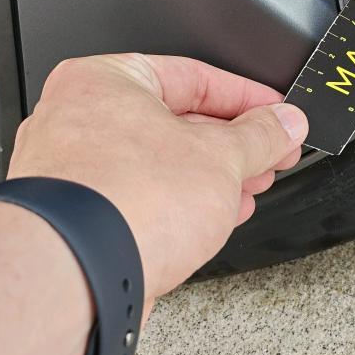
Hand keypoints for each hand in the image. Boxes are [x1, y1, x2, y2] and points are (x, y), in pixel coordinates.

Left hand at [7, 53, 306, 306]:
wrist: (74, 278)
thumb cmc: (122, 203)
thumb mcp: (220, 158)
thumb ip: (260, 136)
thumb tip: (283, 124)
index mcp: (104, 81)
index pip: (193, 76)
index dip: (247, 98)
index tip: (277, 115)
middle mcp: (77, 118)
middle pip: (176, 121)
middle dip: (233, 143)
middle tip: (272, 152)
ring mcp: (72, 172)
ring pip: (159, 162)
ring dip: (213, 176)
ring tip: (251, 187)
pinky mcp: (78, 219)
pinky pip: (139, 197)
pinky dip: (180, 203)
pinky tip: (215, 216)